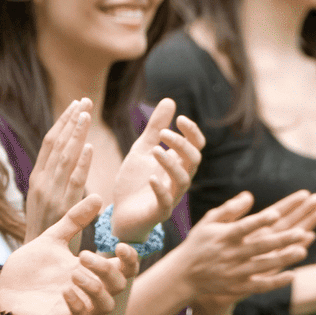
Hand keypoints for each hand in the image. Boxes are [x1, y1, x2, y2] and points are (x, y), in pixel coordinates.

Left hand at [0, 195, 138, 314]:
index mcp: (91, 270)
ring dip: (95, 288)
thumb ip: (75, 220)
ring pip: (107, 305)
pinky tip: (64, 291)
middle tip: (83, 256)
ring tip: (74, 273)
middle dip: (106, 269)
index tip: (120, 245)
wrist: (1, 288)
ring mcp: (78, 308)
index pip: (125, 269)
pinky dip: (78, 305)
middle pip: (120, 285)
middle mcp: (89, 290)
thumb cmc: (29, 266)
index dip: (130, 259)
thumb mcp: (52, 238)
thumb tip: (98, 196)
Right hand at [24, 98, 92, 240]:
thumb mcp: (47, 200)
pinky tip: (89, 147)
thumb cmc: (47, 230)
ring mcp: (50, 195)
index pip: (50, 143)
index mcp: (37, 178)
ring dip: (76, 134)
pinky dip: (80, 164)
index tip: (75, 105)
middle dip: (71, 121)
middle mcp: (41, 183)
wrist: (38, 260)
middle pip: (57, 145)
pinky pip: (73, 182)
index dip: (63, 122)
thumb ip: (56, 179)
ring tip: (86, 114)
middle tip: (85, 101)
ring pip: (64, 158)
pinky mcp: (62, 209)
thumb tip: (72, 156)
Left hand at [112, 98, 205, 241]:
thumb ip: (155, 127)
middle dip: (182, 145)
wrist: (120, 214)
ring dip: (171, 164)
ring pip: (182, 180)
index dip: (192, 133)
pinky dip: (160, 189)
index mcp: (177, 164)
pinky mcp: (159, 213)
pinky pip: (166, 202)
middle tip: (164, 133)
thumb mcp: (142, 149)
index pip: (195, 146)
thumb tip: (170, 100)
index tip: (180, 119)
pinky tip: (151, 178)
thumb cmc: (134, 182)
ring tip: (155, 150)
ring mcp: (171, 197)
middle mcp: (178, 179)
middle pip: (193, 160)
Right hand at [181, 190, 315, 307]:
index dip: (260, 221)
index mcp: (223, 236)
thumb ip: (230, 209)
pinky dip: (276, 282)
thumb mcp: (209, 222)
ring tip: (302, 251)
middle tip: (301, 232)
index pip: (243, 227)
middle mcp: (230, 255)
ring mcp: (235, 272)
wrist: (183, 275)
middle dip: (281, 240)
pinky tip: (292, 274)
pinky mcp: (238, 287)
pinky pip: (260, 285)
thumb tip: (250, 195)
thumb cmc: (199, 243)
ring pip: (263, 266)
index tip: (276, 213)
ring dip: (283, 259)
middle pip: (259, 247)